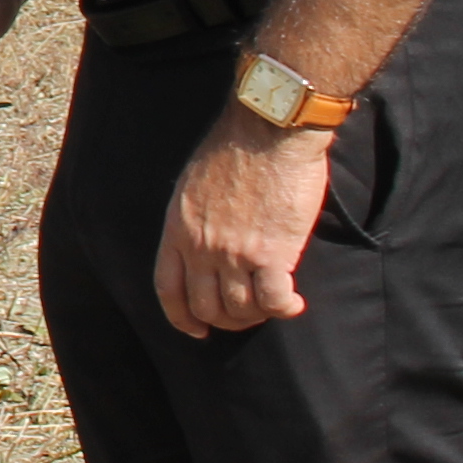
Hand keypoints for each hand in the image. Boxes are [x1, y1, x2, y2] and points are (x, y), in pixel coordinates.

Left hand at [156, 109, 338, 335]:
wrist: (267, 131)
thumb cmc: (234, 148)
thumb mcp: (193, 184)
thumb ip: (195, 219)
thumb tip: (204, 243)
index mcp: (178, 228)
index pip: (168, 288)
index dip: (180, 318)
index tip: (195, 331)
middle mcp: (201, 246)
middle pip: (205, 306)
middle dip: (226, 321)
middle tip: (247, 316)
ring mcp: (235, 252)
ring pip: (240, 309)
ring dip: (257, 316)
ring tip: (273, 305)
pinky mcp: (272, 253)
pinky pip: (274, 300)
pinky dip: (284, 309)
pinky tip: (294, 304)